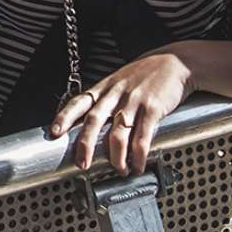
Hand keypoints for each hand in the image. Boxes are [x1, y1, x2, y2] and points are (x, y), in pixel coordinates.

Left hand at [50, 51, 192, 173]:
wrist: (177, 62)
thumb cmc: (148, 73)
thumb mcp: (121, 80)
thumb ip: (107, 98)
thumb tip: (92, 121)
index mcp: (106, 87)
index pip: (79, 102)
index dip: (64, 117)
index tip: (54, 132)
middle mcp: (116, 94)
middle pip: (94, 120)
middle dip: (85, 144)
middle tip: (82, 164)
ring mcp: (134, 101)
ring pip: (118, 134)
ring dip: (116, 157)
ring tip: (119, 170)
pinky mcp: (153, 109)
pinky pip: (142, 137)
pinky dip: (139, 155)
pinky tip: (138, 165)